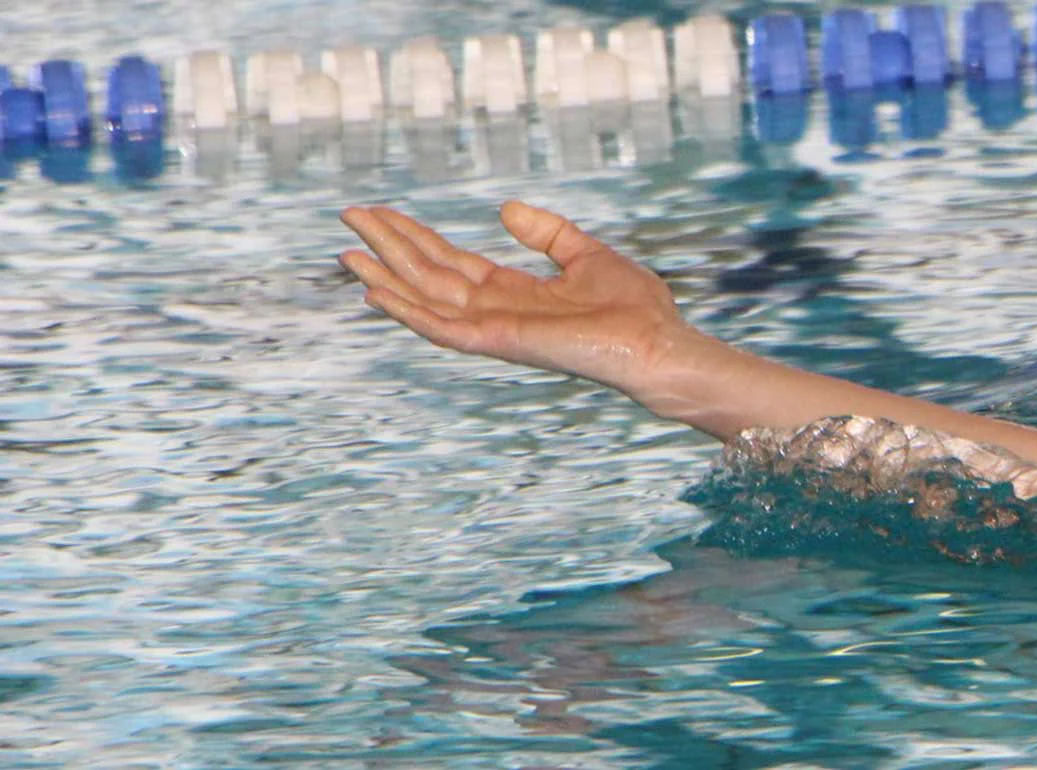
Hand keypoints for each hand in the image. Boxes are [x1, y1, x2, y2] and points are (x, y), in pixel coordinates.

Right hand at [338, 202, 689, 391]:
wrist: (658, 343)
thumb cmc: (635, 308)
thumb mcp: (586, 255)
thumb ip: (546, 233)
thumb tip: (505, 209)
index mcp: (513, 292)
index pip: (450, 261)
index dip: (414, 236)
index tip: (379, 212)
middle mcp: (495, 311)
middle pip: (428, 274)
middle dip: (388, 247)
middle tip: (347, 217)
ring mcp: (494, 329)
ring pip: (425, 298)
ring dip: (385, 276)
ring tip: (346, 252)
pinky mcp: (500, 342)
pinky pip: (442, 328)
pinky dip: (408, 312)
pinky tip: (377, 294)